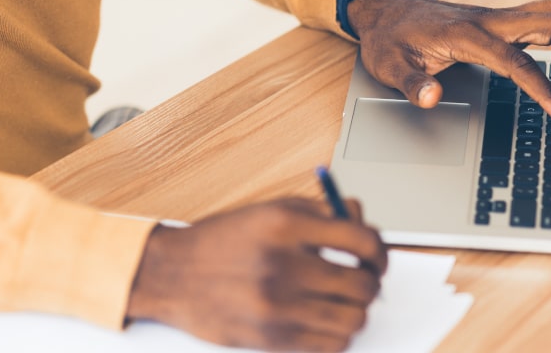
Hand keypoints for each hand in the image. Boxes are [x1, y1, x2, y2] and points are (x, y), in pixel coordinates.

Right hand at [126, 198, 387, 351]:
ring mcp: (277, 306)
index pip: (361, 240)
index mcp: (285, 225)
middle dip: (370, 284)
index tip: (376, 256)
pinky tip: (324, 322)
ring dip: (355, 312)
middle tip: (361, 281)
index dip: (379, 250)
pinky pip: (330, 346)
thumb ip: (320, 212)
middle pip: (362, 285)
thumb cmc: (221, 241)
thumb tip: (363, 221)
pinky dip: (336, 337)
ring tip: (342, 303)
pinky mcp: (270, 339)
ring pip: (353, 320)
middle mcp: (282, 265)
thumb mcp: (269, 210)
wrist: (171, 275)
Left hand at [348, 0, 550, 126]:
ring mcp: (502, 17)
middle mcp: (492, 20)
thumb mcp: (389, 65)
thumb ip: (411, 84)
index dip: (545, 89)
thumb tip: (431, 98)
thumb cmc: (390, 39)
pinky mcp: (506, 20)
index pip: (518, 62)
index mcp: (467, 35)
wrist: (387, 10)